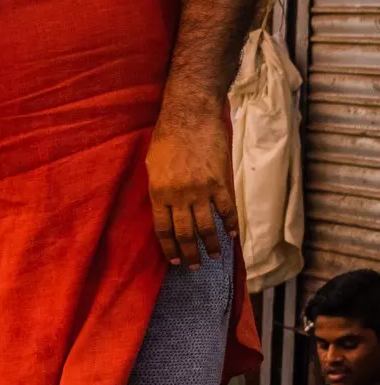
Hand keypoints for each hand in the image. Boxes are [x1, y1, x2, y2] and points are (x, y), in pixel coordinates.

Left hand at [145, 112, 236, 267]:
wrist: (190, 117)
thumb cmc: (166, 138)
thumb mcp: (152, 165)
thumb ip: (158, 189)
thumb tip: (164, 208)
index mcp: (159, 193)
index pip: (163, 230)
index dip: (169, 248)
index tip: (174, 261)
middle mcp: (179, 196)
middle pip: (185, 233)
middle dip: (190, 254)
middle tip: (195, 267)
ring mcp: (201, 190)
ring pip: (207, 226)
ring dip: (212, 245)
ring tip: (216, 257)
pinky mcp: (220, 182)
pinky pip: (227, 209)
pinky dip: (231, 223)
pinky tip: (233, 234)